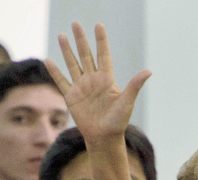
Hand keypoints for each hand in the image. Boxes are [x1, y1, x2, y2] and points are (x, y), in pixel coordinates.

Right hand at [48, 23, 149, 143]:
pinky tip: (48, 61)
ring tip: (62, 35)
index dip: (101, 41)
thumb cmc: (118, 122)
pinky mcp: (71, 97)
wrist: (104, 138)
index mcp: (106, 79)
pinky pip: (61, 81)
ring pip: (73, 64)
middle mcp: (93, 80)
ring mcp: (81, 87)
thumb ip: (134, 85)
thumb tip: (149, 71)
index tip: (98, 25)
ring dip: (67, 51)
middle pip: (85, 55)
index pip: (103, 55)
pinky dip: (55, 72)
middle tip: (75, 23)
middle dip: (80, 39)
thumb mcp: (127, 102)